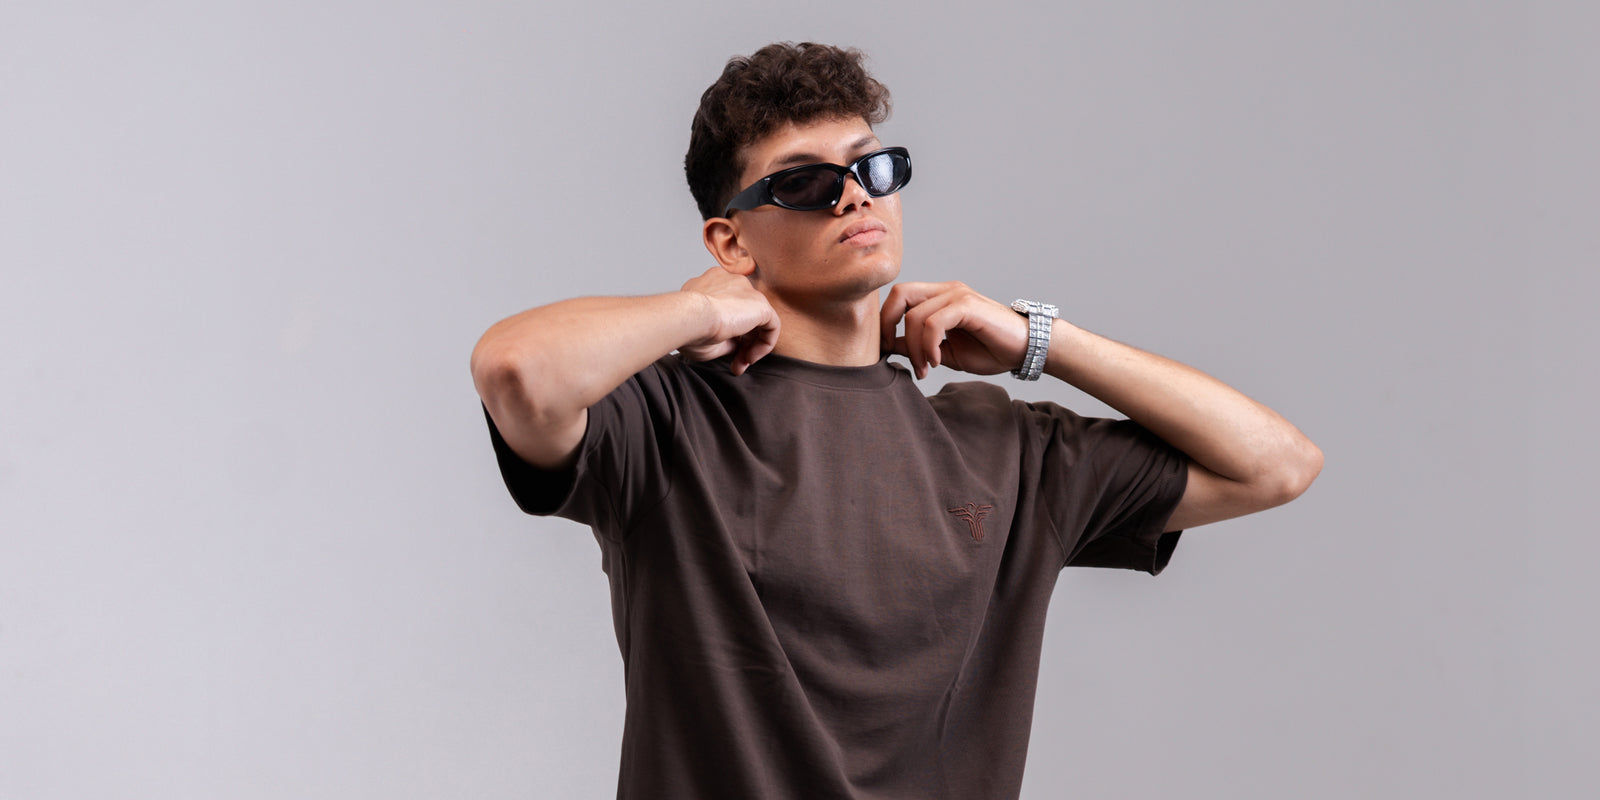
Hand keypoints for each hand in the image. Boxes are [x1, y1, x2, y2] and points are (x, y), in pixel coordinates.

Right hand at [679, 266, 780, 374]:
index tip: (720, 349)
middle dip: (741, 342)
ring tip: (741, 363)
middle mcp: (732, 281)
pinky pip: (772, 325)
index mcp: (712, 283)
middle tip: (734, 363)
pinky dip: (764, 345)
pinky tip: (750, 358)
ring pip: (758, 321)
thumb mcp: (703, 332)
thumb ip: (723, 336)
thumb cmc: (687, 326)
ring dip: (751, 346)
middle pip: (744, 314)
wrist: (689, 318)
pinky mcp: (761, 304)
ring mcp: (747, 291)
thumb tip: (736, 346)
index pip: (728, 306)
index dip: (728, 332)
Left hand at [879, 281, 1028, 378]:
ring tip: (926, 368)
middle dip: (888, 324)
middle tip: (892, 352)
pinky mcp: (967, 305)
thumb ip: (918, 346)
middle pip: (900, 294)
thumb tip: (890, 346)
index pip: (900, 297)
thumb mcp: (945, 352)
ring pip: (915, 315)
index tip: (887, 351)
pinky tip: (937, 361)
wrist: (1025, 349)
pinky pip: (934, 323)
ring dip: (914, 347)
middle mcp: (945, 290)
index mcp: (938, 298)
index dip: (885, 321)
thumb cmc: (991, 350)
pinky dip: (929, 345)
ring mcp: (957, 295)